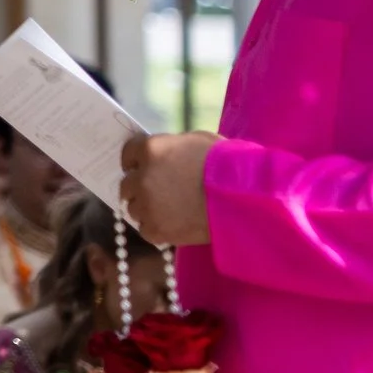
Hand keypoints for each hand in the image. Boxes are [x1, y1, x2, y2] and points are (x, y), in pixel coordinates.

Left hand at [119, 132, 218, 246]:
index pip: (128, 154)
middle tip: (158, 192)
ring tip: (169, 211)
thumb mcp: (198, 142)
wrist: (245, 198)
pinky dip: (157, 228)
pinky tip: (174, 224)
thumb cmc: (228, 163)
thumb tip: (165, 155)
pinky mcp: (156, 229)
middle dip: (139, 187)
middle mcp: (142, 177)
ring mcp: (147, 205)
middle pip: (126, 184)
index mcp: (151, 149)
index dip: (136, 162)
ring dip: (146, 209)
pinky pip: (146, 229)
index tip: (142, 167)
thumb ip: (173, 148)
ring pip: (134, 208)